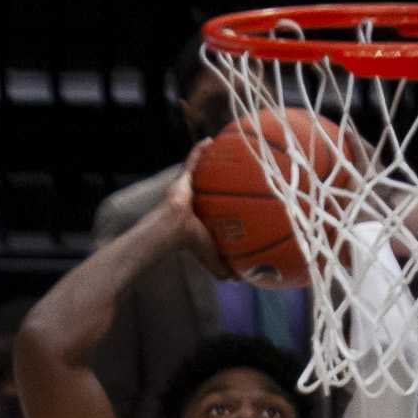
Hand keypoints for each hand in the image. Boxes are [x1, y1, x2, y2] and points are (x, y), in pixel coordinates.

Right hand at [169, 147, 232, 277]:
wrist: (173, 231)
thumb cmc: (191, 244)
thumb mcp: (212, 258)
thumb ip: (224, 268)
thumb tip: (241, 279)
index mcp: (205, 216)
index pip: (218, 207)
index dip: (229, 201)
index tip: (244, 197)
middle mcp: (197, 200)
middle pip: (213, 185)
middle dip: (223, 176)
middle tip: (243, 167)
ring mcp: (189, 188)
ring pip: (203, 170)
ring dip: (213, 159)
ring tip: (230, 146)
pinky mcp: (182, 178)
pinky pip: (192, 160)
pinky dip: (200, 150)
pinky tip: (211, 139)